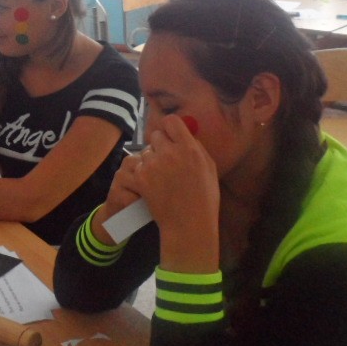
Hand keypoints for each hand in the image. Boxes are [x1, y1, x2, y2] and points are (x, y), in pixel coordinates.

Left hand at [134, 115, 220, 271]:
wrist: (188, 224)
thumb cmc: (204, 198)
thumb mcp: (209, 168)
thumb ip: (196, 147)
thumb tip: (185, 133)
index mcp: (189, 148)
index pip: (171, 121)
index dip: (170, 128)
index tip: (171, 137)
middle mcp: (170, 153)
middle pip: (155, 136)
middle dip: (159, 145)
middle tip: (165, 161)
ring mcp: (154, 165)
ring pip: (145, 152)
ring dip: (150, 160)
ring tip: (160, 177)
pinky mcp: (141, 177)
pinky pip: (138, 166)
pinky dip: (142, 173)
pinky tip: (152, 185)